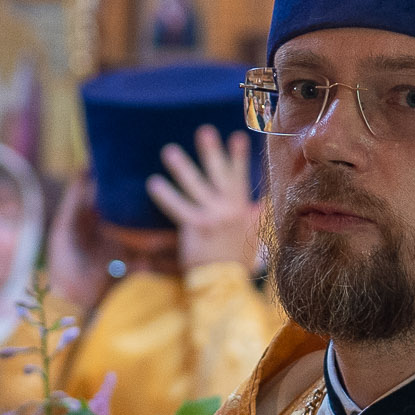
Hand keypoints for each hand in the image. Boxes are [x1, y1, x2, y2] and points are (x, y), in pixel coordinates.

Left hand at [149, 124, 264, 271]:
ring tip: (169, 151)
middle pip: (219, 174)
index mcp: (243, 209)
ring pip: (195, 186)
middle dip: (212, 152)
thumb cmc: (236, 263)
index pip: (240, 177)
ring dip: (182, 166)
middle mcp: (229, 209)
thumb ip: (254, 218)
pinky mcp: (197, 226)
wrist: (225, 284)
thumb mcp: (253, 237)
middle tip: (204, 131)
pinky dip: (165, 195)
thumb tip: (260, 205)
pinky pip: (178, 206)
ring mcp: (213, 216)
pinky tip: (153, 183)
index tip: (237, 136)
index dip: (238, 157)